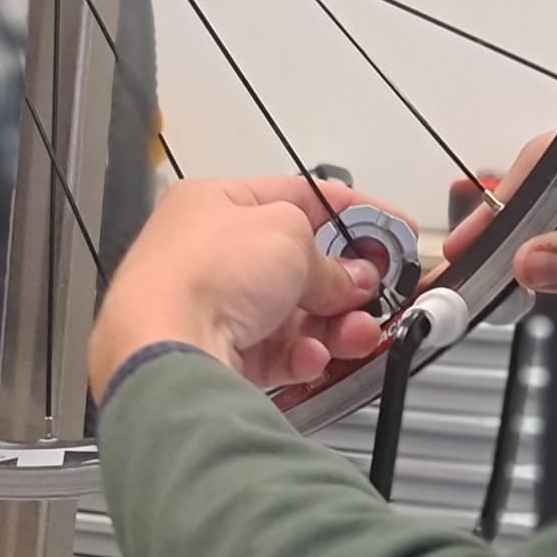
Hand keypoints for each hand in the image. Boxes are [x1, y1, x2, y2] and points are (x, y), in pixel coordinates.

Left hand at [88, 177, 392, 399]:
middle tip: (378, 291)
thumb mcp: (289, 237)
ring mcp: (208, 308)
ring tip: (359, 333)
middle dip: (342, 282)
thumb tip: (352, 279)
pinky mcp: (214, 357)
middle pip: (294, 265)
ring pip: (288, 315)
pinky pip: (271, 355)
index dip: (352, 213)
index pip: (297, 198)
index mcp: (214, 204)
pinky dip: (299, 356)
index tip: (392, 231)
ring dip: (332, 325)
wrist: (164, 348)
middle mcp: (206, 255)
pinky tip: (313, 358)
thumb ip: (329, 258)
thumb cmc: (206, 272)